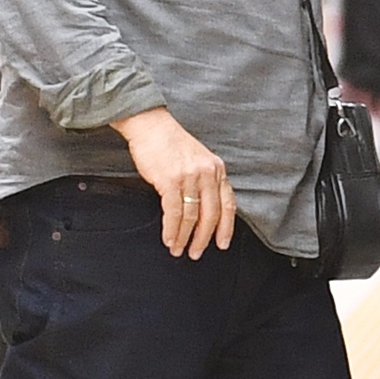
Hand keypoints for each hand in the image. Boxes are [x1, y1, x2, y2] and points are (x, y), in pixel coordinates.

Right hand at [117, 106, 235, 256]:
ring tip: (178, 250)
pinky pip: (173, 213)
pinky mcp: (170, 180)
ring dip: (184, 237)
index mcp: (217, 169)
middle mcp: (207, 173)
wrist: (151, 126)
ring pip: (191, 217)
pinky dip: (172, 230)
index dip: (226, 227)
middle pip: (211, 215)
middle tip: (196, 253)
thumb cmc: (171, 143)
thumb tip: (205, 210)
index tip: (222, 244)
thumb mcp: (198, 160)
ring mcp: (189, 177)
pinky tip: (169, 239)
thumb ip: (205, 181)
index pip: (228, 204)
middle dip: (203, 239)